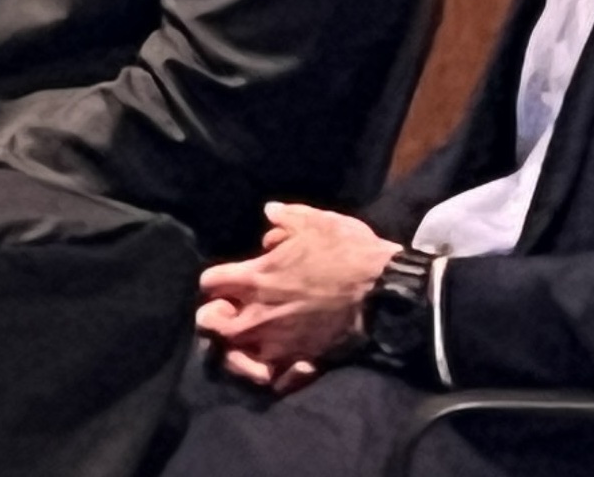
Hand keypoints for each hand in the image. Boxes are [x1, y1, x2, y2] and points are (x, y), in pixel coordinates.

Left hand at [192, 204, 399, 388]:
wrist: (384, 291)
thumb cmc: (348, 252)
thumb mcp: (316, 222)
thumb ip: (286, 219)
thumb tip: (269, 214)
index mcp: (254, 278)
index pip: (209, 283)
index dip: (215, 281)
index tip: (227, 281)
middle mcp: (258, 315)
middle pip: (211, 326)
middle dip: (213, 319)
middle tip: (228, 312)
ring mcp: (277, 343)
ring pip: (235, 358)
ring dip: (234, 350)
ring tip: (242, 344)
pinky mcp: (300, 363)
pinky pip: (272, 380)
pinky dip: (269, 374)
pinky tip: (273, 364)